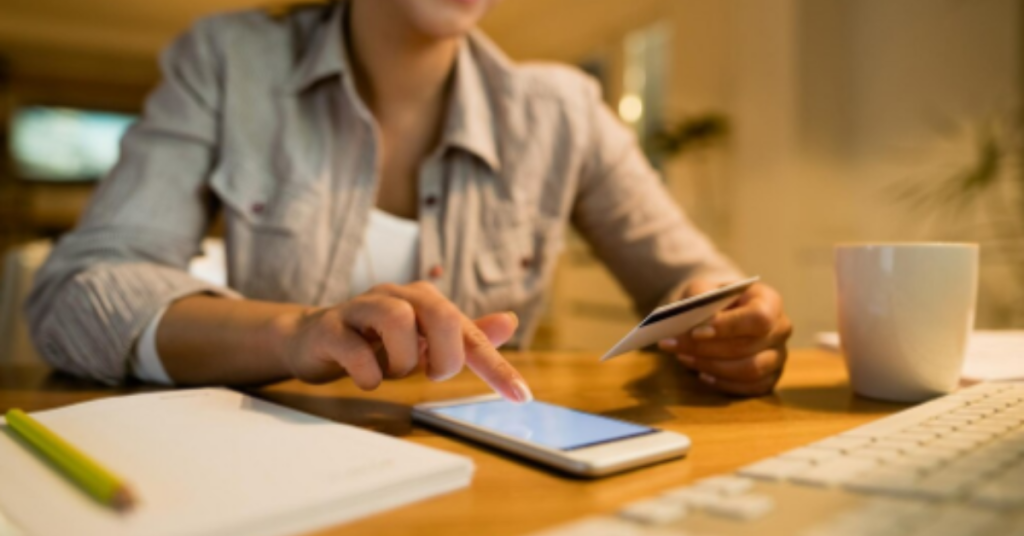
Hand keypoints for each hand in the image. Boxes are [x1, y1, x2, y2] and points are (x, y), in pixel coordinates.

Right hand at [277, 281, 532, 402]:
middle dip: (445, 356)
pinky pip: (354, 348)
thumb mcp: (425, 340)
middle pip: (439, 312)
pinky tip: (369, 379)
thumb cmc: (377, 341)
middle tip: (432, 374)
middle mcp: (396, 296)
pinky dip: (368, 374)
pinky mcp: (330, 328)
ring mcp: (360, 309)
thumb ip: (466, 335)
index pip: (470, 330)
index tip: (521, 396)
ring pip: (397, 320)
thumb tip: (511, 321)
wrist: (314, 338)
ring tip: (393, 372)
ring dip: (402, 361)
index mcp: (424, 300)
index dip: (496, 365)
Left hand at [658, 278, 791, 395]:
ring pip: (750, 370)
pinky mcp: (770, 377)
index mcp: (770, 301)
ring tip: (683, 357)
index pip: (758, 318)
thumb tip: (696, 324)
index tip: (696, 332)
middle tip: (673, 345)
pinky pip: (750, 388)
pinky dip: (723, 383)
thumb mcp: (702, 289)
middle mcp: (781, 329)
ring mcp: (778, 356)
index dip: (728, 327)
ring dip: (711, 366)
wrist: (718, 312)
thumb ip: (699, 298)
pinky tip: (702, 374)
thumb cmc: (712, 299)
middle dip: (706, 349)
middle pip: (748, 346)